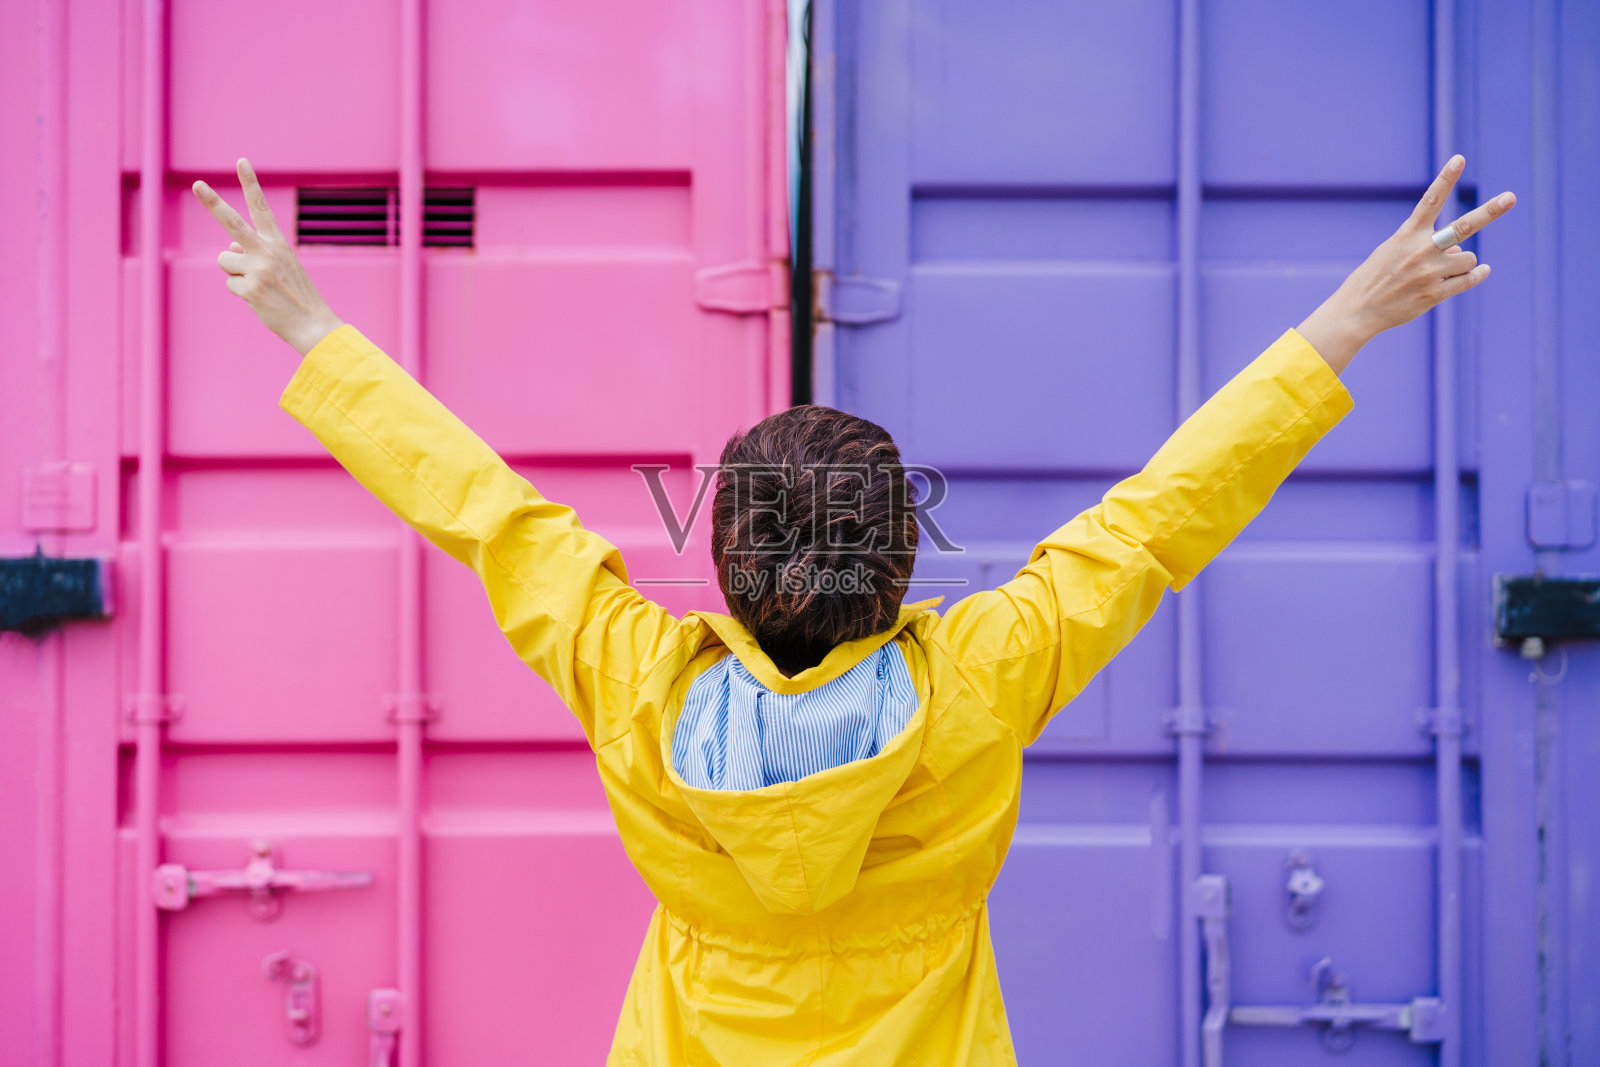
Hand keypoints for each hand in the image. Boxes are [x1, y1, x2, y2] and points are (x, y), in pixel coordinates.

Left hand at [193, 158, 343, 356]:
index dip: (251, 183)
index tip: (241, 161)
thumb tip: (228, 249)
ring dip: (235, 273)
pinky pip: (230, 285)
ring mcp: (257, 269)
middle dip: (212, 202)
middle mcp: (267, 251)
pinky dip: (241, 294)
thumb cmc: (296, 295)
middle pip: (232, 222)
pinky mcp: (249, 289)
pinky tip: (260, 299)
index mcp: (278, 243)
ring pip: (225, 261)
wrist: (313, 325)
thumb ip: (254, 252)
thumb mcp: (280, 267)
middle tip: (197, 184)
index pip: (261, 207)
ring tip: (259, 286)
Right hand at [1297, 154, 1514, 374]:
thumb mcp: (1392, 252)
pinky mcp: (1434, 294)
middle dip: (1490, 211)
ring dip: (1462, 263)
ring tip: (1440, 271)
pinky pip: (1469, 279)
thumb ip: (1427, 246)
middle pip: (1464, 226)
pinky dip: (1477, 274)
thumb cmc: (1375, 277)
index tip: (1459, 159)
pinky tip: (1480, 271)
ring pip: (1467, 258)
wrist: (1357, 310)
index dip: (1445, 179)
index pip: (1430, 201)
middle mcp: (1420, 250)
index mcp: (1407, 235)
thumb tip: (1461, 253)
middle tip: (1511, 197)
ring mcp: (1429, 273)